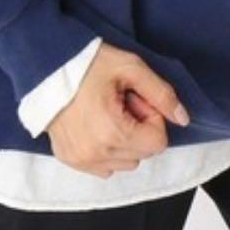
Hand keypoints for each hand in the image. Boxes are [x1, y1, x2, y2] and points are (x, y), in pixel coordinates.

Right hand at [46, 41, 190, 177]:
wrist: (46, 65)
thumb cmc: (88, 62)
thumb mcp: (131, 67)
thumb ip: (162, 93)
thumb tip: (183, 118)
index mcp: (113, 132)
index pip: (158, 142)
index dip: (152, 116)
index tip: (136, 98)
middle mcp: (96, 153)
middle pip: (143, 153)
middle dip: (139, 127)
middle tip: (121, 101)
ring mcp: (80, 160)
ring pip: (125, 162)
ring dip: (124, 140)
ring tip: (107, 110)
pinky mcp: (69, 160)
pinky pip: (104, 167)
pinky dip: (107, 148)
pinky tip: (95, 123)